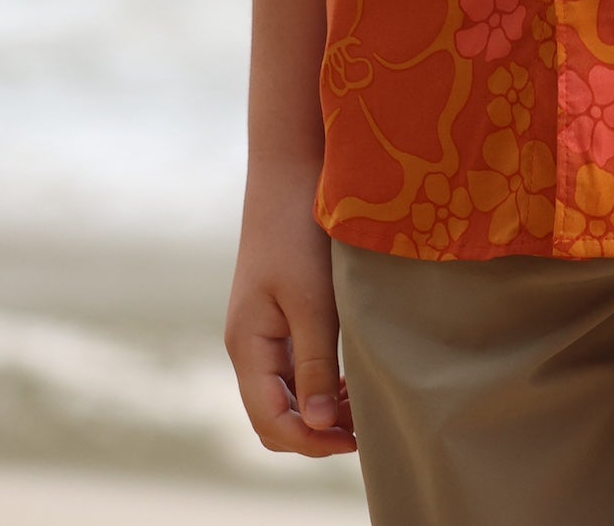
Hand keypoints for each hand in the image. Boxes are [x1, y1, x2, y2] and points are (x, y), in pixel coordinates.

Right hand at [225, 170, 356, 456]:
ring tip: (365, 404)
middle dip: (316, 432)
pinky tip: (353, 375)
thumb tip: (319, 426)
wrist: (291, 170)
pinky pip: (294, 367)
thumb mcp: (313, 301)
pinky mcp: (278, 313)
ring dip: (321, 408)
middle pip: (274, 415)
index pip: (270, 422)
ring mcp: (262, 330)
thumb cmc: (300, 232)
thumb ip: (315, 364)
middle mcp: (248, 346)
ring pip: (286, 393)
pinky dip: (321, 382)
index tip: (357, 440)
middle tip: (366, 427)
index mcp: (248, 347)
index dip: (311, 443)